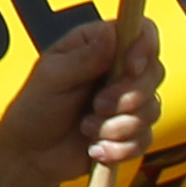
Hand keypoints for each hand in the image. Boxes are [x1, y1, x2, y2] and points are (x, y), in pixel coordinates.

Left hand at [0, 15, 162, 186]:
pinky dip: (119, 146)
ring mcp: (128, 101)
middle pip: (153, 72)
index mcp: (97, 46)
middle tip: (96, 105)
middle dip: (126, 96)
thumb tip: (111, 33)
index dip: (144, 48)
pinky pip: (145, 138)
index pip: (140, 32)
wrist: (32, 154)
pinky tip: (95, 148)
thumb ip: (84, 57)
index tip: (131, 67)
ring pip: (151, 108)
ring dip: (116, 125)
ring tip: (86, 128)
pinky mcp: (133, 131)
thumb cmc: (34, 108)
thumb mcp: (52, 77)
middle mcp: (118, 70)